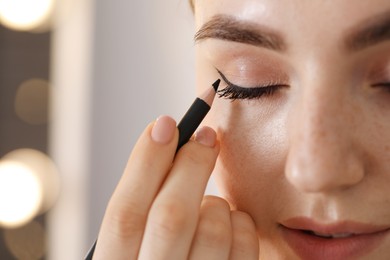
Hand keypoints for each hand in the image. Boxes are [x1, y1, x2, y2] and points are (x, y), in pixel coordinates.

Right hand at [93, 116, 258, 258]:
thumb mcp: (132, 250)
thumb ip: (141, 215)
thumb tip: (165, 146)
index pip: (123, 215)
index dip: (144, 163)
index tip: (164, 123)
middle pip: (171, 217)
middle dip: (190, 166)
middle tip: (206, 135)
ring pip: (213, 227)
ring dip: (214, 201)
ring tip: (208, 203)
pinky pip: (245, 245)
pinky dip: (241, 222)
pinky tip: (230, 223)